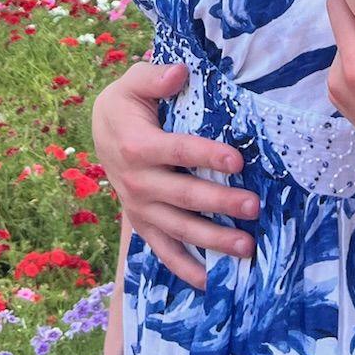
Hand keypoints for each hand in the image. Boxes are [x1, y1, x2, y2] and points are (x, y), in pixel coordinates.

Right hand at [89, 62, 256, 290]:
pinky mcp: (143, 224)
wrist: (100, 132)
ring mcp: (140, 209)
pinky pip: (165, 251)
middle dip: (220, 203)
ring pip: (178, 229)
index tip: (237, 161)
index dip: (207, 156)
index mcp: (136, 146)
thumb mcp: (134, 82)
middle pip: (183, 196)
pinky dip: (187, 269)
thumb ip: (155, 76)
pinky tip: (213, 283)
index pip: (178, 152)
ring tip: (247, 247)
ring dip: (212, 240)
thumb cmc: (127, 104)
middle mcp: (137, 182)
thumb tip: (179, 72)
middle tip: (254, 207)